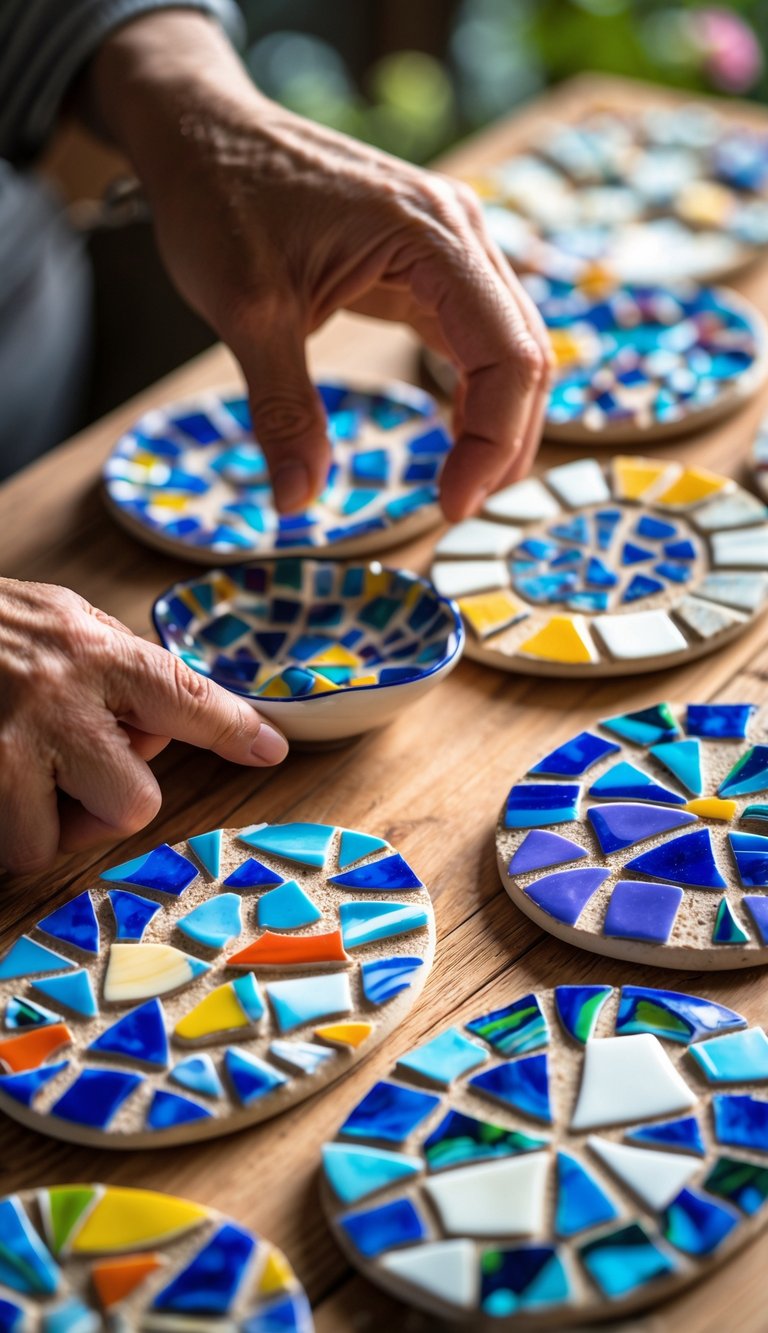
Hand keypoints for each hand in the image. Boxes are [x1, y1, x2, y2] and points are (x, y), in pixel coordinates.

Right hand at [0, 579, 286, 873]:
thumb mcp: (60, 616)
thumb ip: (116, 664)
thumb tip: (165, 726)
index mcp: (93, 649)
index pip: (185, 694)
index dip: (233, 728)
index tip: (268, 750)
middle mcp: (56, 698)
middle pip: (133, 803)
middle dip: (110, 801)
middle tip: (73, 769)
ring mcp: (5, 744)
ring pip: (54, 843)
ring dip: (42, 826)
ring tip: (19, 778)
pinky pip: (5, 847)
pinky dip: (3, 829)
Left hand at [86, 12, 551, 520]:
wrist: (201, 134)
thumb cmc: (221, 199)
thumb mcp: (245, 311)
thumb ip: (283, 409)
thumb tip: (297, 502)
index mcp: (432, 235)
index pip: (508, 354)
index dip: (493, 441)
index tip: (449, 507)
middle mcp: (460, 233)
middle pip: (526, 355)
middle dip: (504, 441)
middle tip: (459, 508)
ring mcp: (450, 246)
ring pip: (511, 348)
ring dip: (498, 421)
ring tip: (463, 484)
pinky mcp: (428, 263)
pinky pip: (476, 336)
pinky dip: (474, 392)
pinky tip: (453, 437)